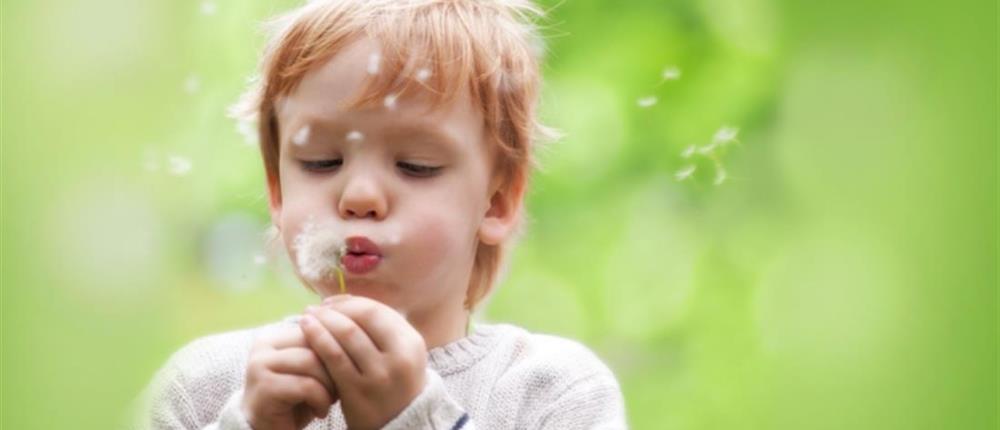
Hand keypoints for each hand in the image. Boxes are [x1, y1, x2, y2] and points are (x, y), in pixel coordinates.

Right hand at [242, 324, 337, 429]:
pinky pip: (306, 385)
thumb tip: (350, 330)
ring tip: (331, 400)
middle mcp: (263, 345)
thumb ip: (322, 348)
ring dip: (330, 384)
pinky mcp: (264, 387)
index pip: (316, 326)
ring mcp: (259, 365)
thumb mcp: (311, 369)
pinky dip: (321, 400)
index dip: (338, 347)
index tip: (346, 368)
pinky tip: (320, 412)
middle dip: (335, 364)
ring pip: (311, 361)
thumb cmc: (297, 399)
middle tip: (341, 386)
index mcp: (275, 335)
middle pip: (314, 340)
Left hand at [299, 295, 427, 429]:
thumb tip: (343, 300)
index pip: (377, 310)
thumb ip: (380, 328)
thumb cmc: (394, 383)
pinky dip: (318, 339)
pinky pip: (334, 357)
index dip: (350, 302)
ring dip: (323, 320)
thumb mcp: (400, 353)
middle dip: (336, 309)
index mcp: (412, 343)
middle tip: (317, 308)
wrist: (398, 424)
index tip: (331, 303)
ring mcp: (379, 375)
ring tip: (307, 316)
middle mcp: (400, 357)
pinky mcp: (358, 391)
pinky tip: (307, 332)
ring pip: (347, 334)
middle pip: (363, 317)